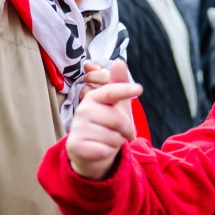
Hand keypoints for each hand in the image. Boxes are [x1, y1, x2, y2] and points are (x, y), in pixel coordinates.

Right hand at [66, 61, 142, 179]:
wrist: (91, 152)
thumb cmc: (107, 126)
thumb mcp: (117, 106)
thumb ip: (119, 85)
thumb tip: (119, 62)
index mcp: (93, 97)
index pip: (110, 91)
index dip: (125, 89)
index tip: (138, 88)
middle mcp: (82, 110)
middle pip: (118, 119)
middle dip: (126, 129)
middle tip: (120, 132)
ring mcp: (77, 128)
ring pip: (113, 137)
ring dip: (116, 142)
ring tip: (107, 140)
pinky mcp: (76, 146)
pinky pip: (105, 151)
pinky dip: (108, 153)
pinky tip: (100, 150)